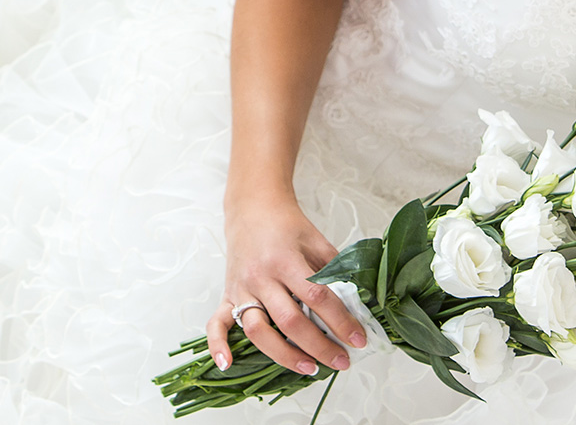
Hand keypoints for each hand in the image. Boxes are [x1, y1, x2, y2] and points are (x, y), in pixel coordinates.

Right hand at [207, 197, 366, 374]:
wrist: (253, 207)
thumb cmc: (288, 226)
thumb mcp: (318, 242)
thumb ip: (336, 272)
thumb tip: (359, 306)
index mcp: (286, 260)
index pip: (317, 298)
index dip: (341, 322)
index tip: (358, 340)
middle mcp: (261, 277)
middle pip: (290, 321)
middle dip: (319, 346)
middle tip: (342, 361)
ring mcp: (241, 289)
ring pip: (257, 330)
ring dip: (283, 355)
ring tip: (309, 368)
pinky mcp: (227, 295)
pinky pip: (216, 324)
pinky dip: (218, 346)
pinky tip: (229, 365)